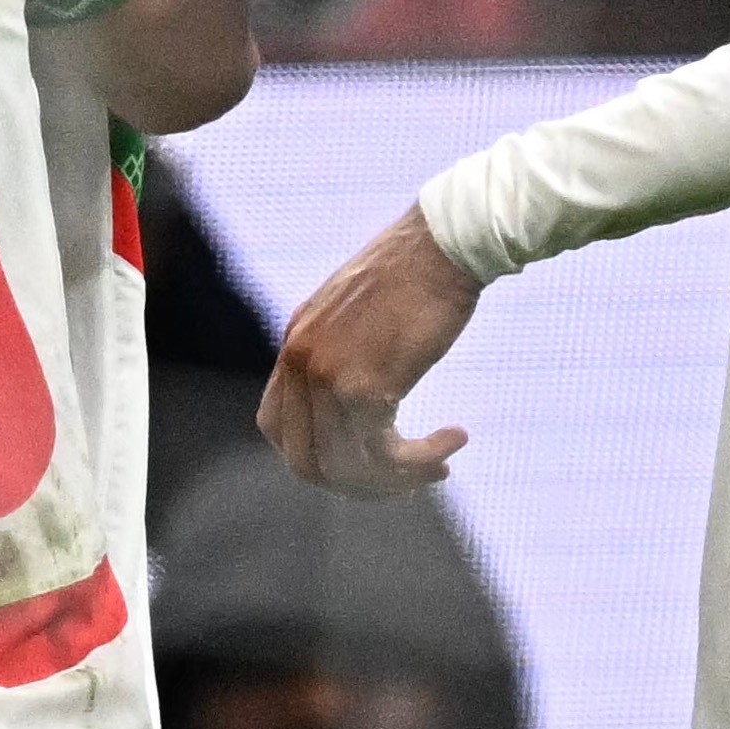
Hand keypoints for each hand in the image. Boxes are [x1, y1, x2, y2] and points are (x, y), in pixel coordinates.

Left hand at [259, 205, 478, 493]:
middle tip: (404, 482)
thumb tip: (355, 400)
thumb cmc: (416, 275)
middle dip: (358, 485)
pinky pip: (383, 454)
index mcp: (295, 343)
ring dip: (398, 479)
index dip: (314, 458)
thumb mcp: (358, 313)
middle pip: (306, 461)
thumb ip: (342, 353)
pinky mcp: (365, 385)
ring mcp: (327, 375)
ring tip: (439, 467)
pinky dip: (420, 461)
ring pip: (346, 468)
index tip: (360, 462)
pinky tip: (454, 439)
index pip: (275, 428)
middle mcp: (300, 362)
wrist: (443, 243)